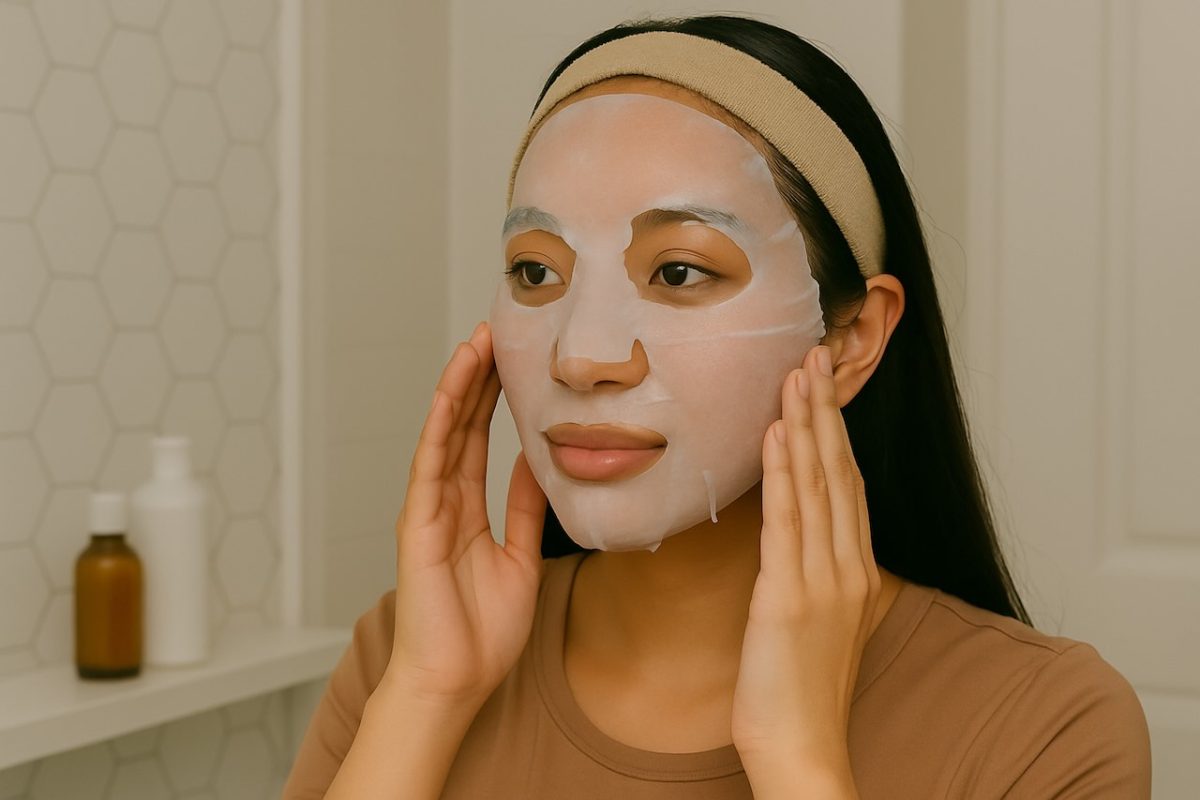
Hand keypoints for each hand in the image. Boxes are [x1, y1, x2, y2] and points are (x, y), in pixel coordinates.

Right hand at [384, 321, 547, 708]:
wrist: (455, 682)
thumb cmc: (483, 631)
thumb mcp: (520, 556)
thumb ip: (526, 509)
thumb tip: (541, 463)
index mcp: (466, 509)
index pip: (478, 439)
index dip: (493, 398)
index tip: (512, 358)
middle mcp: (442, 501)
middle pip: (459, 426)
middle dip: (477, 378)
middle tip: (496, 331)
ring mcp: (426, 510)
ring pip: (441, 435)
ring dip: (458, 388)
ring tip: (476, 344)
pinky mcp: (417, 525)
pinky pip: (428, 465)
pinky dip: (438, 426)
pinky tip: (451, 393)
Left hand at [731, 343, 880, 777]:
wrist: (802, 751)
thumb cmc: (801, 692)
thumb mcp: (819, 623)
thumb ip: (818, 576)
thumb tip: (805, 540)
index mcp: (856, 572)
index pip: (849, 486)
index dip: (836, 432)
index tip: (824, 386)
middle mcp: (848, 568)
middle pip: (840, 472)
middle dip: (825, 410)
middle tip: (812, 354)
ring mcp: (823, 580)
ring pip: (818, 485)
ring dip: (806, 424)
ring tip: (797, 373)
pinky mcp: (790, 597)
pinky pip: (788, 521)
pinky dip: (784, 471)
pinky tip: (775, 432)